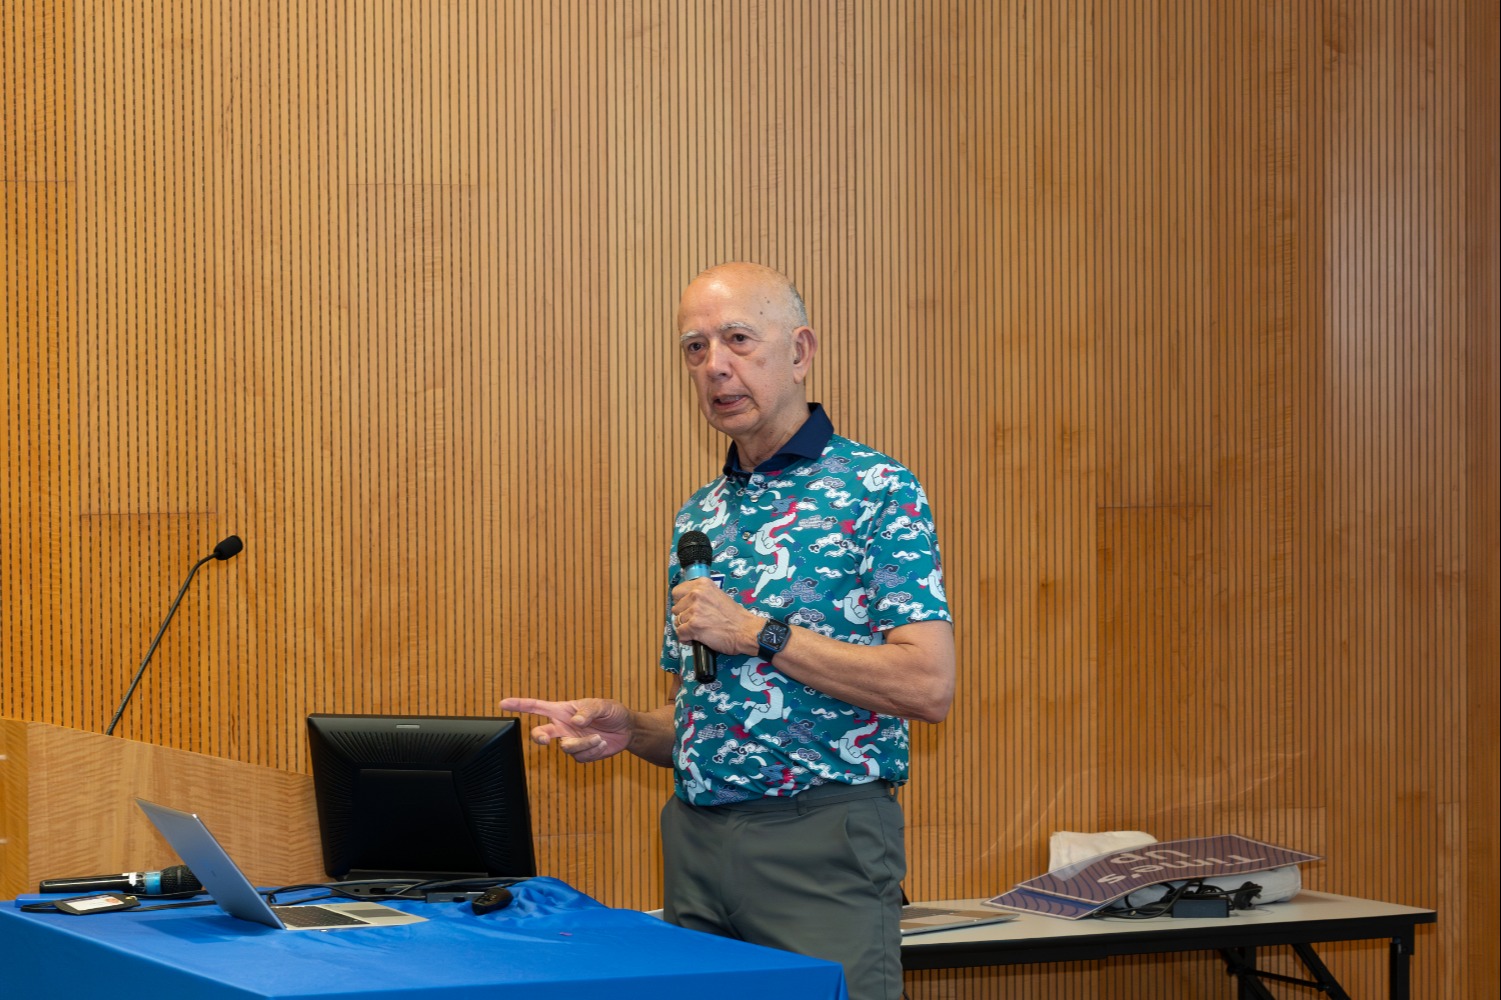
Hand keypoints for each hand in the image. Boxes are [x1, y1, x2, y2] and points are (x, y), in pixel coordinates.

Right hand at [498, 696, 634, 763]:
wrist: (627, 729)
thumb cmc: (612, 711)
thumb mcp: (602, 705)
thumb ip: (587, 711)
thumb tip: (575, 721)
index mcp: (562, 711)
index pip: (536, 707)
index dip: (518, 705)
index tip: (502, 704)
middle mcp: (562, 727)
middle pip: (540, 733)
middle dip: (539, 737)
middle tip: (547, 739)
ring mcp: (570, 741)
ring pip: (566, 748)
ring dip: (584, 744)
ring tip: (599, 737)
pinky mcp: (580, 755)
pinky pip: (580, 757)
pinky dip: (593, 751)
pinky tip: (602, 743)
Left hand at [670, 577, 757, 656]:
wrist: (746, 630)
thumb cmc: (734, 616)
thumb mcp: (718, 595)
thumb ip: (702, 596)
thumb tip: (685, 602)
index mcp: (702, 584)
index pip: (677, 592)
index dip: (681, 603)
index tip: (688, 609)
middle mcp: (696, 594)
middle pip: (676, 608)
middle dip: (684, 617)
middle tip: (697, 622)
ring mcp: (694, 610)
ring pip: (677, 622)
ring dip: (686, 628)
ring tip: (699, 630)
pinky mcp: (694, 626)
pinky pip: (680, 633)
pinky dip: (686, 639)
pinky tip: (697, 638)